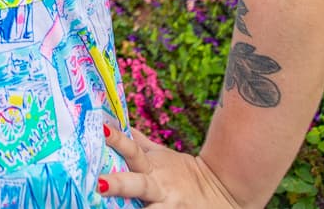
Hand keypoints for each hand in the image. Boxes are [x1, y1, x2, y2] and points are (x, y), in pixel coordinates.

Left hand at [100, 124, 245, 207]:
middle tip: (99, 184)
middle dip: (119, 184)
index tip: (102, 128)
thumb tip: (114, 123)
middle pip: (137, 185)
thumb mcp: (163, 156)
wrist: (223, 192)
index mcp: (153, 166)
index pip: (133, 149)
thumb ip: (140, 144)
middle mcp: (159, 187)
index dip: (118, 139)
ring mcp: (167, 206)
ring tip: (108, 205)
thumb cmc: (183, 174)